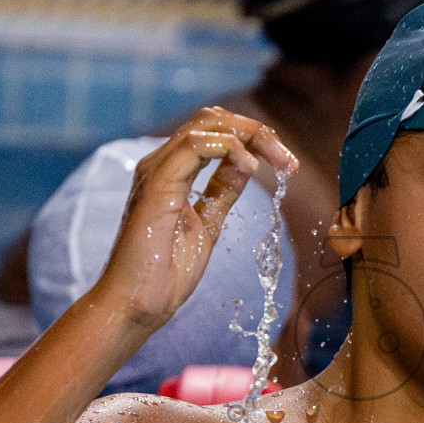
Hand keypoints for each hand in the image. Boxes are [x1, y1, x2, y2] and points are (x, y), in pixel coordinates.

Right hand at [98, 108, 296, 331]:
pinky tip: (250, 167)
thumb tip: (246, 164)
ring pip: (207, 124)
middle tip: (288, 160)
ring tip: (278, 161)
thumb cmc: (165, 273)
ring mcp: (156, 170)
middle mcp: (161, 163)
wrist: (136, 303)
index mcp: (172, 171)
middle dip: (258, 132)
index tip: (286, 163)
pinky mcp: (157, 184)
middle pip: (213, 119)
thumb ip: (222, 192)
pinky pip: (195, 145)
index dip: (254, 139)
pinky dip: (229, 148)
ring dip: (251, 136)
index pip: (215, 132)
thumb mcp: (207, 225)